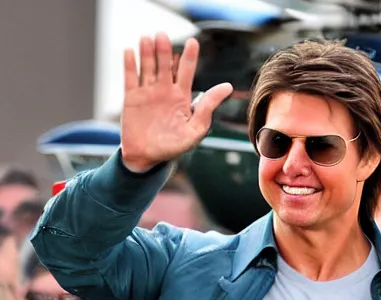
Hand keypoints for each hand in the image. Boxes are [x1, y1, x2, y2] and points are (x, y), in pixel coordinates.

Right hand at [121, 33, 232, 171]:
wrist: (147, 158)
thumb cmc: (173, 147)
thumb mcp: (195, 130)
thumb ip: (208, 108)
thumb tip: (227, 87)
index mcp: (181, 97)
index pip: (186, 71)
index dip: (189, 57)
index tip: (193, 42)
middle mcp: (164, 91)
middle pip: (165, 64)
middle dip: (164, 50)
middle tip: (163, 36)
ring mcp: (147, 92)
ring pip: (148, 67)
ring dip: (147, 52)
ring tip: (148, 39)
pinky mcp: (131, 97)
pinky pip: (130, 77)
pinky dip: (130, 64)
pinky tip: (130, 51)